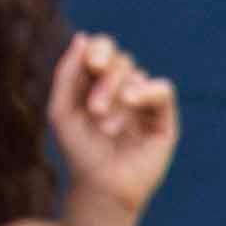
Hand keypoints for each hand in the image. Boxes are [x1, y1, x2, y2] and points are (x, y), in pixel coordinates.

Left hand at [49, 34, 180, 225]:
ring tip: (107, 126)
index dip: (99, 50)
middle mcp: (123, 87)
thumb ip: (67, 74)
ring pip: (136, 74)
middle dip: (105, 83)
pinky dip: (146, 91)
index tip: (92, 64)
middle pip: (119, 62)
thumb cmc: (80, 151)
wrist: (100, 187)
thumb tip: (82, 37)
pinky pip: (162, 89)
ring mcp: (144, 102)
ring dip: (119, 95)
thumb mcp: (62, 111)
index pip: (103, 50)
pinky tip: (132, 102)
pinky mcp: (164, 118)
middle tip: (95, 110)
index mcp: (98, 81)